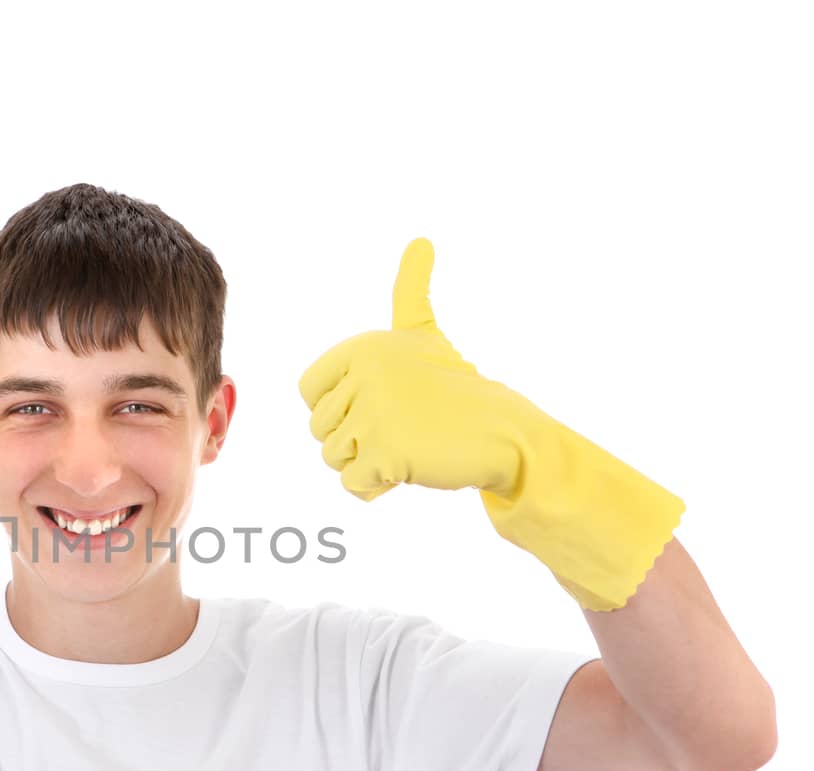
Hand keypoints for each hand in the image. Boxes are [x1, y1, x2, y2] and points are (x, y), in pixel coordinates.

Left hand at [296, 237, 540, 501]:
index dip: (339, 409)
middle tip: (401, 429)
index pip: (309, 393)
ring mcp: (375, 413)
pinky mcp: (387, 452)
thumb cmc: (456, 390)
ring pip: (333, 458)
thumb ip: (412, 291)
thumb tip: (421, 240)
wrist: (504, 433)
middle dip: (355, 440)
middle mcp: (364, 374)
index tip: (379, 404)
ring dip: (368, 464)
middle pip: (319, 429)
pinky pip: (354, 484)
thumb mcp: (424, 334)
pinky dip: (377, 486)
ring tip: (407, 446)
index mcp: (362, 346)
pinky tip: (409, 469)